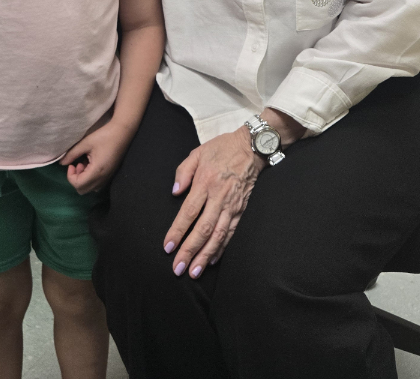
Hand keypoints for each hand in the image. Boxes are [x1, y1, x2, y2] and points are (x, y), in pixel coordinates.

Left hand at [60, 121, 136, 194]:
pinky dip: (90, 178)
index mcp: (96, 171)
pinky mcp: (110, 174)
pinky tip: (91, 164)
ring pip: (90, 188)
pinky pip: (97, 184)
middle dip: (76, 179)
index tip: (71, 164)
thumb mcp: (85, 143)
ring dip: (83, 179)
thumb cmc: (104, 136)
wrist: (122, 132)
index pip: (78, 184)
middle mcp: (103, 178)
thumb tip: (62, 163)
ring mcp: (108, 178)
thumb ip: (72, 154)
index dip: (70, 176)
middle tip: (77, 164)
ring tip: (84, 163)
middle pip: (83, 190)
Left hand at [164, 127, 261, 279]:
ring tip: (194, 272)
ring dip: (205, 255)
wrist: (252, 147)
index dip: (178, 231)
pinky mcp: (241, 210)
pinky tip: (211, 260)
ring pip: (218, 235)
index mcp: (205, 182)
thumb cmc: (222, 149)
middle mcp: (219, 197)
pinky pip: (231, 232)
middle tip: (178, 268)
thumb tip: (175, 192)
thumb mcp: (198, 152)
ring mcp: (232, 205)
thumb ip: (183, 171)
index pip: (189, 212)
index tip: (168, 247)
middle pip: (203, 229)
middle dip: (190, 251)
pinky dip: (221, 248)